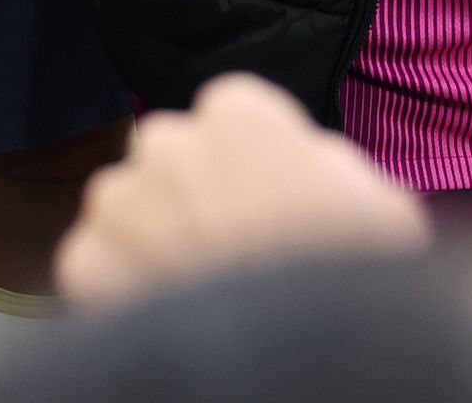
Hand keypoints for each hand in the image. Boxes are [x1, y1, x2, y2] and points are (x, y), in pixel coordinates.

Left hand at [55, 74, 430, 306]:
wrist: (299, 358)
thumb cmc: (356, 281)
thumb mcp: (384, 206)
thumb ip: (328, 163)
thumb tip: (307, 160)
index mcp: (237, 114)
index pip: (233, 118)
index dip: (256, 165)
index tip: (273, 204)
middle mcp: (165, 142)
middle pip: (174, 161)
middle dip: (196, 197)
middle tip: (237, 253)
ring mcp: (118, 201)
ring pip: (130, 209)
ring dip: (155, 239)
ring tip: (205, 288)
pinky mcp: (87, 259)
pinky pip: (98, 262)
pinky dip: (122, 286)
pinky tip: (167, 310)